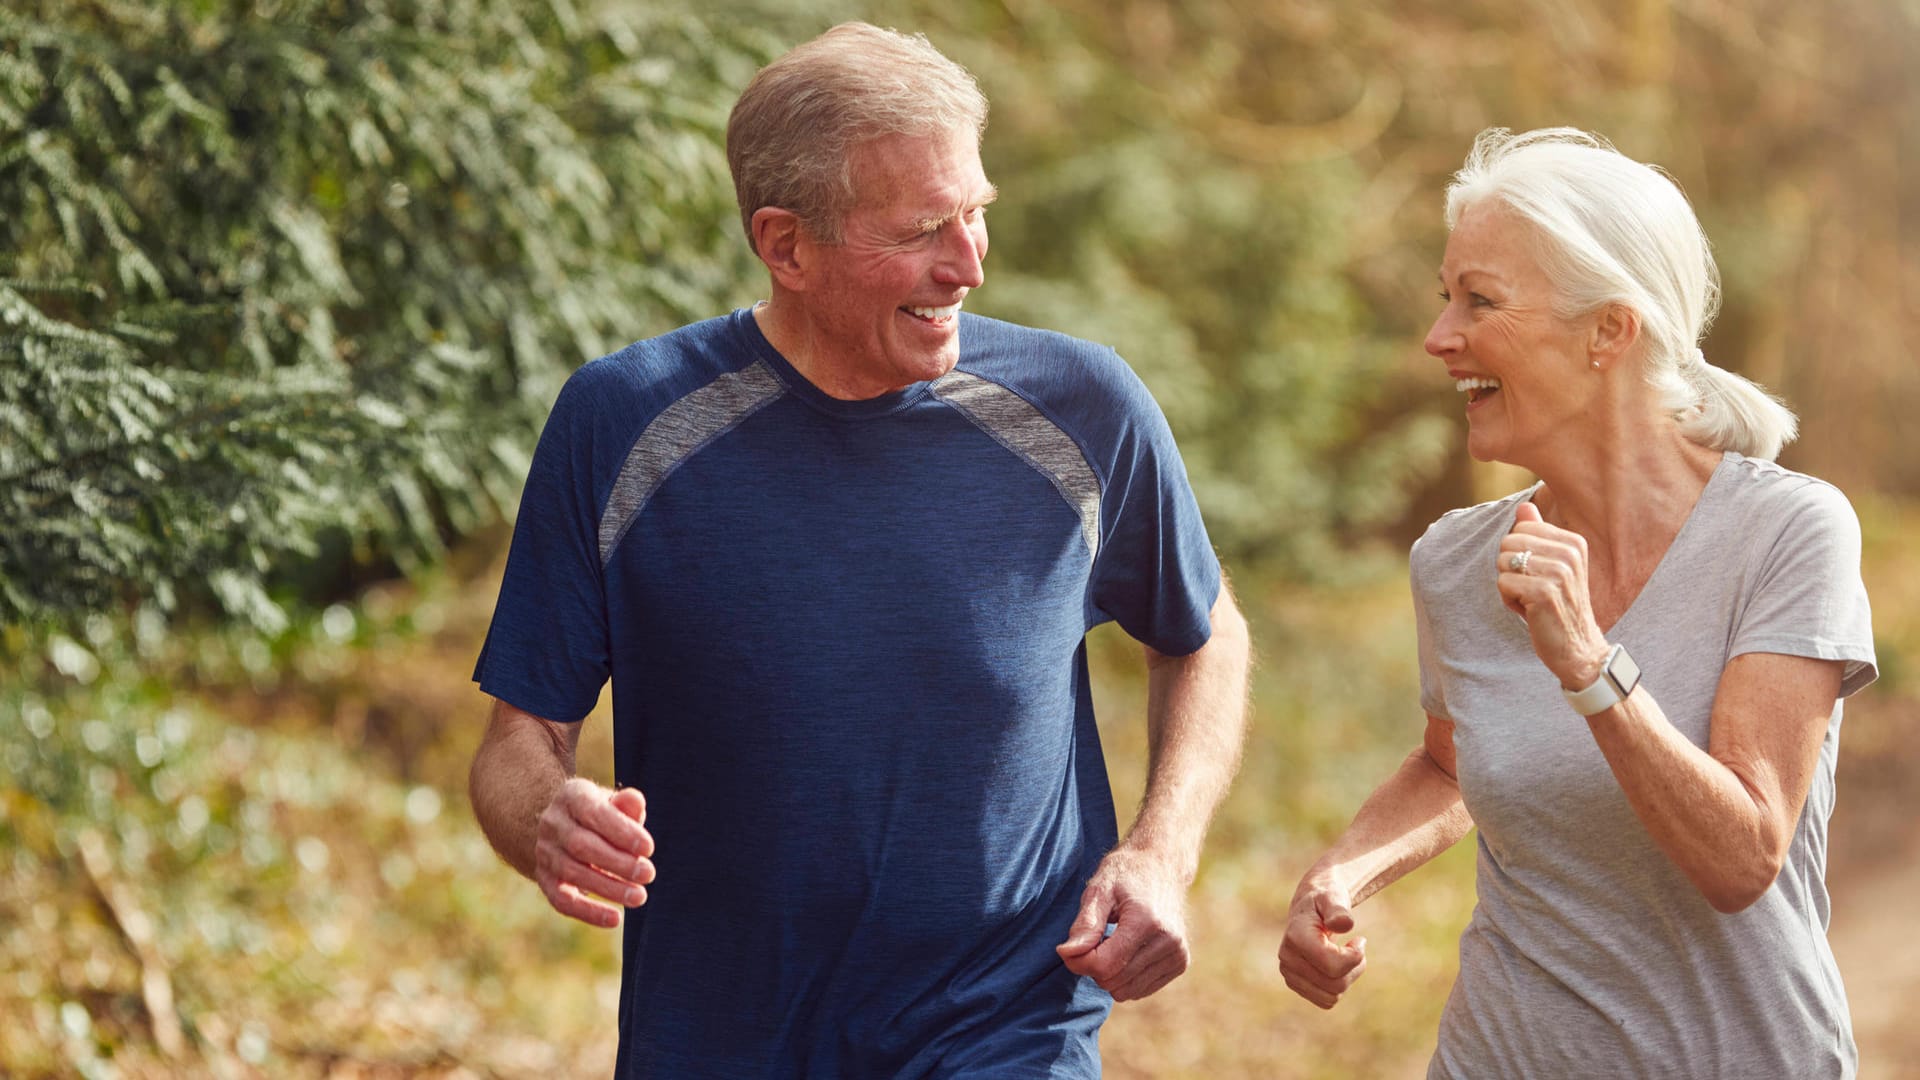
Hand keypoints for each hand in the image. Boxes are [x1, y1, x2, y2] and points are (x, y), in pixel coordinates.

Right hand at [534, 778, 654, 927]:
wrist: (565, 827)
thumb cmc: (602, 815)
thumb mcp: (614, 803)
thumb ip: (627, 804)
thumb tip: (635, 802)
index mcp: (571, 797)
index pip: (593, 812)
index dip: (621, 831)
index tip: (649, 848)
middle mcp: (552, 824)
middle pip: (581, 845)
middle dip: (617, 862)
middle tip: (648, 874)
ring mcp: (545, 852)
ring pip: (573, 873)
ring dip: (608, 888)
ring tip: (639, 896)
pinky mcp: (544, 879)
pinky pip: (561, 900)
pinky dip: (588, 912)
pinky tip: (615, 919)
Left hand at [1055, 847, 1190, 1000]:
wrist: (1162, 865)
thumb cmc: (1125, 874)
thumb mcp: (1099, 889)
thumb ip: (1085, 924)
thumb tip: (1067, 954)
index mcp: (1147, 921)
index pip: (1104, 965)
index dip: (1079, 961)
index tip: (1070, 947)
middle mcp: (1169, 941)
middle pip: (1114, 981)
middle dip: (1095, 966)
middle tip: (1093, 939)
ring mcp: (1178, 954)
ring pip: (1126, 991)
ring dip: (1111, 973)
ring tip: (1111, 942)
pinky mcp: (1181, 963)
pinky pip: (1140, 990)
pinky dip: (1126, 976)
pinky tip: (1127, 950)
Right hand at [1277, 874, 1366, 1008]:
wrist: (1309, 907)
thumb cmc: (1324, 900)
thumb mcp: (1333, 897)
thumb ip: (1338, 909)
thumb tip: (1343, 924)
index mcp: (1295, 937)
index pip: (1332, 965)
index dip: (1355, 957)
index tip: (1360, 939)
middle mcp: (1287, 958)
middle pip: (1335, 984)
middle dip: (1354, 968)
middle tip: (1356, 947)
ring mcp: (1289, 973)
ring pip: (1332, 996)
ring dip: (1348, 977)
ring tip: (1347, 956)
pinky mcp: (1295, 983)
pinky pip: (1326, 1000)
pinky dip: (1338, 986)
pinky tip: (1337, 966)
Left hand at [1498, 502, 1610, 688]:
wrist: (1578, 648)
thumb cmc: (1560, 606)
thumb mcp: (1552, 566)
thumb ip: (1538, 535)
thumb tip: (1523, 506)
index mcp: (1573, 542)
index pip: (1520, 529)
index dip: (1518, 555)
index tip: (1538, 576)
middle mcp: (1569, 553)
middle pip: (1508, 543)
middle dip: (1510, 570)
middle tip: (1532, 591)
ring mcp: (1559, 573)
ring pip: (1503, 563)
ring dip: (1509, 587)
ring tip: (1532, 601)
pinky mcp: (1544, 592)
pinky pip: (1503, 584)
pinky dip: (1509, 601)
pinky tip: (1530, 612)